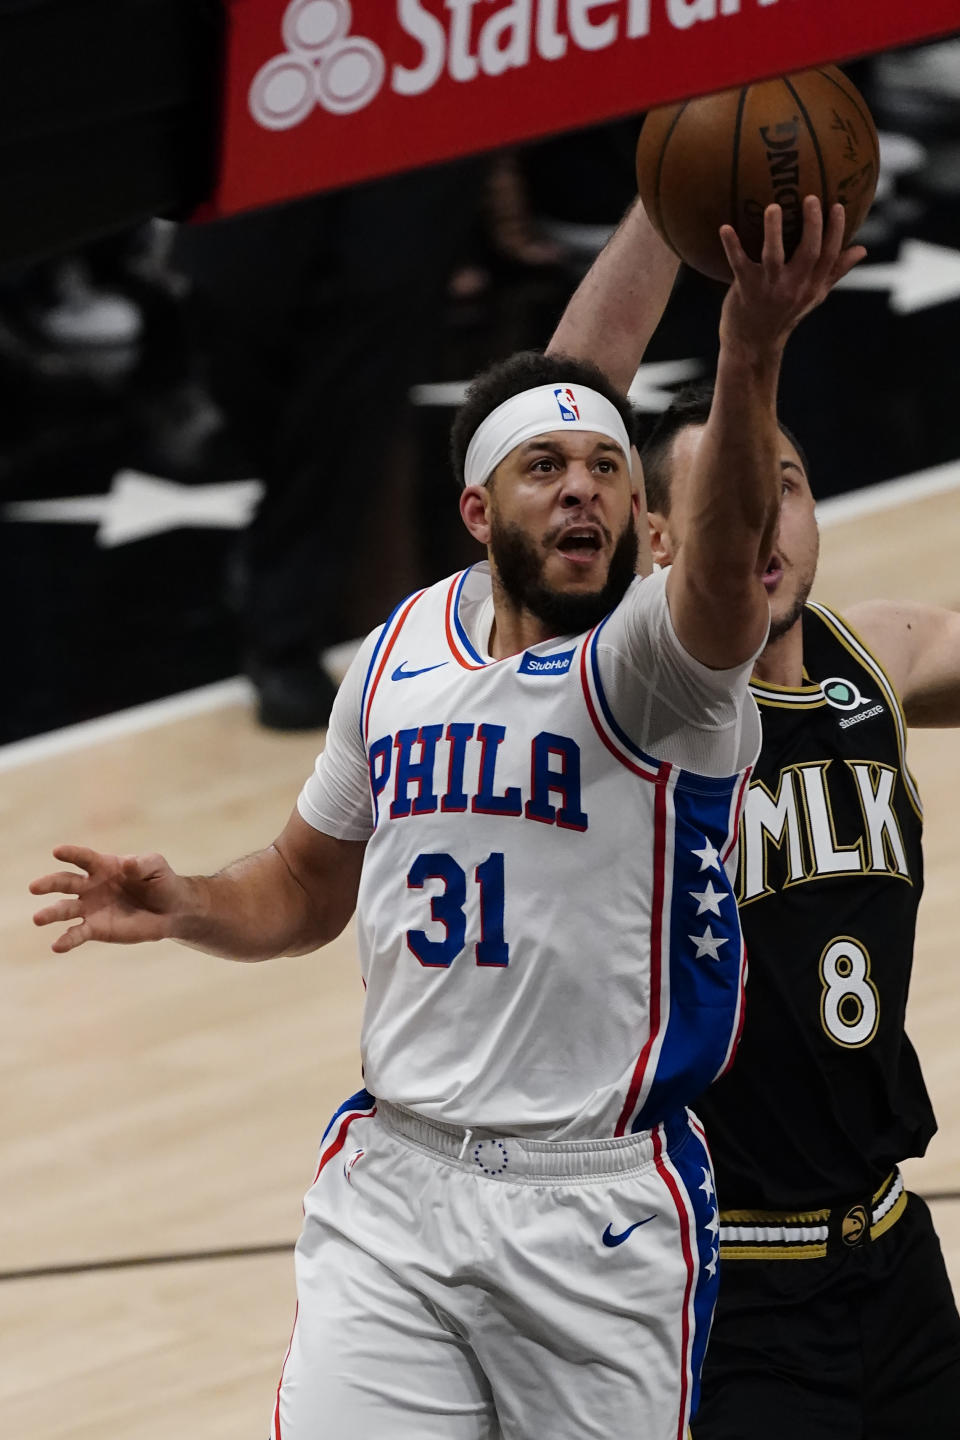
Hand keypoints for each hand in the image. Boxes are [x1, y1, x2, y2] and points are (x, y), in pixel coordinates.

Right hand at [30, 845, 186, 952]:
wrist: (170, 910)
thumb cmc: (160, 882)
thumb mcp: (156, 866)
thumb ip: (143, 864)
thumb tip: (128, 865)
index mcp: (103, 866)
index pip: (83, 858)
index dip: (71, 854)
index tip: (57, 851)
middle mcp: (90, 886)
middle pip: (65, 882)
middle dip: (49, 884)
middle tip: (34, 887)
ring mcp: (90, 908)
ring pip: (65, 909)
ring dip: (51, 913)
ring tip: (38, 918)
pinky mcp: (96, 929)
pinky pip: (77, 934)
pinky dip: (66, 940)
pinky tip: (56, 946)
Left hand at [718, 196, 865, 356]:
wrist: (753, 343)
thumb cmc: (785, 314)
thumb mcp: (813, 296)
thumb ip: (835, 271)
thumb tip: (862, 249)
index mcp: (812, 286)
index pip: (829, 256)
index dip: (835, 231)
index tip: (837, 205)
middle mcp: (793, 287)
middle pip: (809, 253)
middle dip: (812, 225)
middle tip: (810, 198)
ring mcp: (769, 288)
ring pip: (773, 256)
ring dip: (773, 231)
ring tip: (773, 207)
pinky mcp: (745, 289)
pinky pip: (738, 263)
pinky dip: (731, 246)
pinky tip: (724, 227)